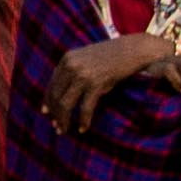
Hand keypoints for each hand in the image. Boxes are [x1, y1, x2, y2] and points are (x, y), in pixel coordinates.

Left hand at [40, 28, 180, 136]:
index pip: (51, 84)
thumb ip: (73, 71)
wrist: (134, 49)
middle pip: (55, 96)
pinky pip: (85, 107)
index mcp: (66, 59)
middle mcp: (71, 66)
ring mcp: (83, 75)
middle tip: (57, 127)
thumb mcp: (87, 59)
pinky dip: (83, 120)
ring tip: (65, 130)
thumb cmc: (112, 56)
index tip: (46, 112)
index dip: (48, 101)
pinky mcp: (96, 83)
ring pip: (65, 104)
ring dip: (63, 120)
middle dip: (54, 114)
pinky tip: (83, 128)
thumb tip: (63, 94)